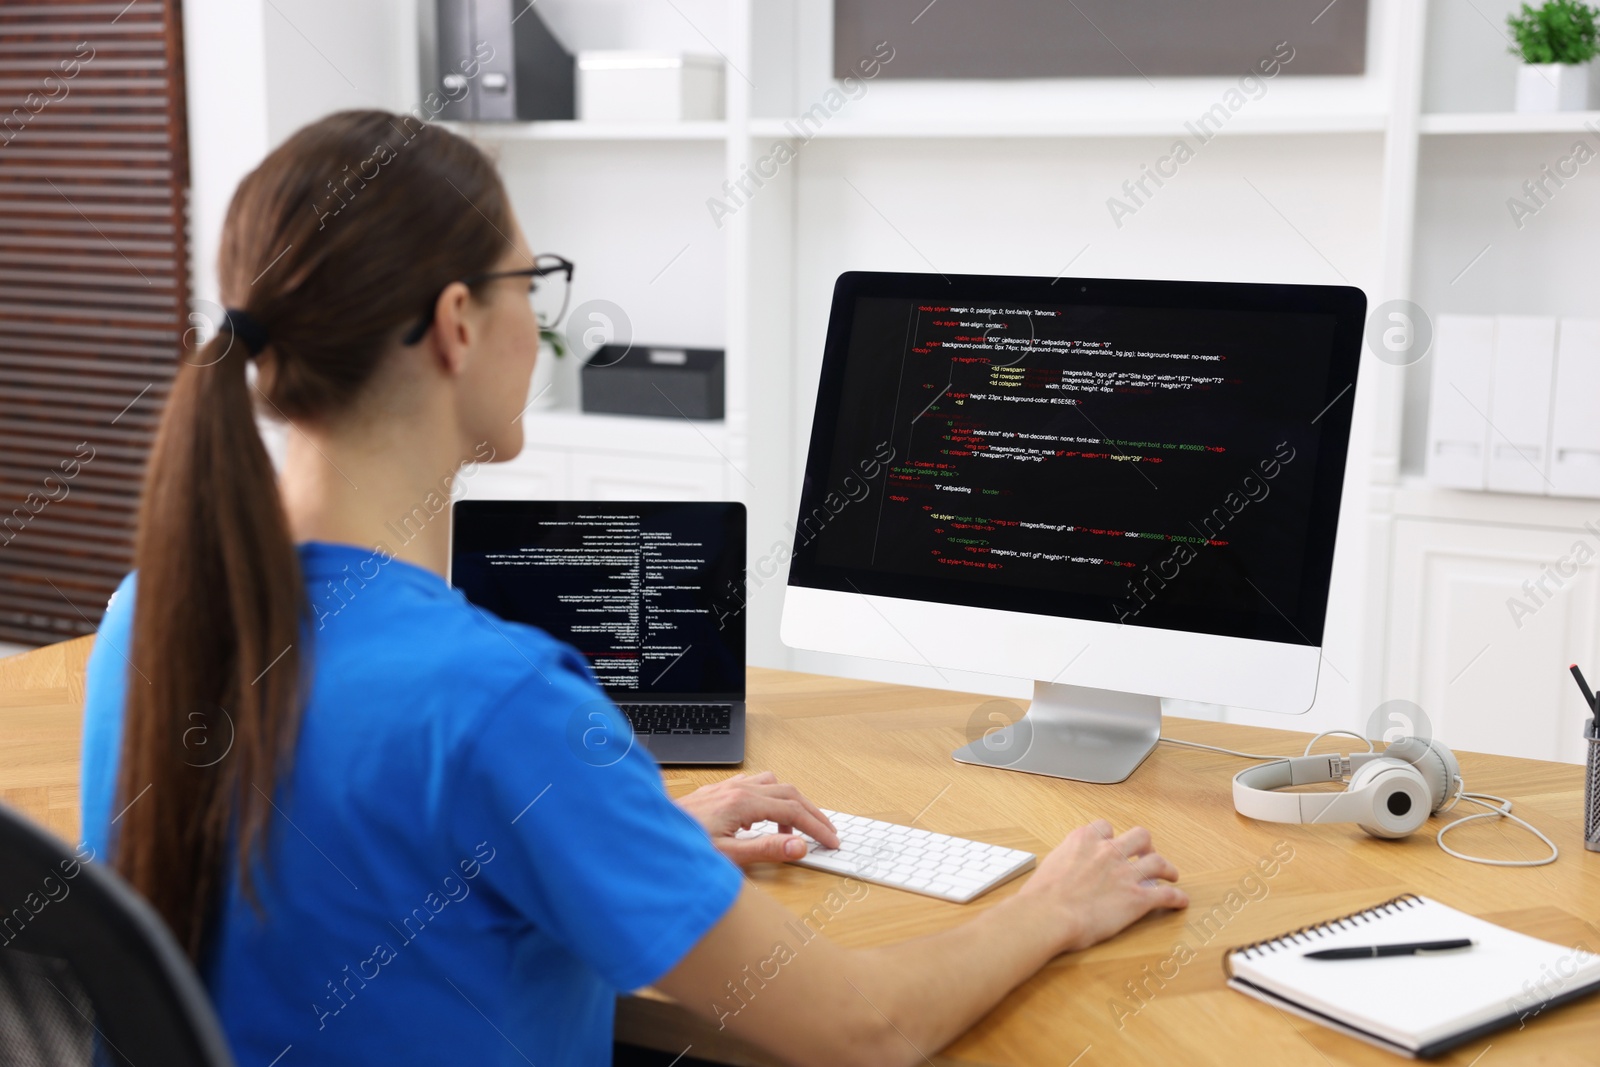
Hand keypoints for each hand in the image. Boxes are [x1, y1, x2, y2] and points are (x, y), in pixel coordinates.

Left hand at [675, 771, 840, 866]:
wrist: (649, 836)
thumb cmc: (683, 847)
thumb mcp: (728, 856)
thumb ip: (766, 849)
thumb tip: (799, 846)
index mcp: (743, 803)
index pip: (793, 812)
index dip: (817, 827)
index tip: (832, 842)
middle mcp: (737, 789)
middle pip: (790, 793)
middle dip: (813, 812)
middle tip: (827, 832)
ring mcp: (727, 788)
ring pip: (774, 784)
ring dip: (792, 802)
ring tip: (796, 829)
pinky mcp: (718, 792)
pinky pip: (756, 785)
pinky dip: (771, 798)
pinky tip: (764, 818)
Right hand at [1017, 819, 1187, 953]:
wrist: (1048, 913)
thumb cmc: (1041, 896)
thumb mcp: (1049, 866)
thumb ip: (1063, 862)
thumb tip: (1061, 871)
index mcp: (1084, 841)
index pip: (1104, 827)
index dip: (1110, 836)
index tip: (1110, 843)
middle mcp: (1108, 851)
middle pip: (1139, 836)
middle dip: (1144, 845)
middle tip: (1144, 855)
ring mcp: (1125, 873)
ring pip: (1158, 861)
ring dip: (1167, 868)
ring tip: (1170, 874)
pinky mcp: (1138, 898)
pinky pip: (1166, 894)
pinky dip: (1176, 898)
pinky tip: (1180, 902)